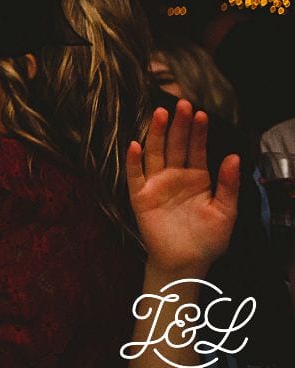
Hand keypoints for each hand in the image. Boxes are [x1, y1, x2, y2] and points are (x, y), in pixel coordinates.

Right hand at [126, 100, 240, 277]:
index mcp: (197, 178)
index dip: (198, 132)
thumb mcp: (226, 212)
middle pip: (175, 145)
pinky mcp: (140, 196)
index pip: (197, 149)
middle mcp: (175, 176)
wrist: (186, 262)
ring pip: (155, 153)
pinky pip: (135, 175)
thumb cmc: (208, 239)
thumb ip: (229, 185)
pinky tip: (135, 145)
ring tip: (160, 114)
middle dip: (179, 125)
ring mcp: (156, 184)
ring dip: (156, 134)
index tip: (201, 113)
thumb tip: (233, 156)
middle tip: (182, 104)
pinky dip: (133, 160)